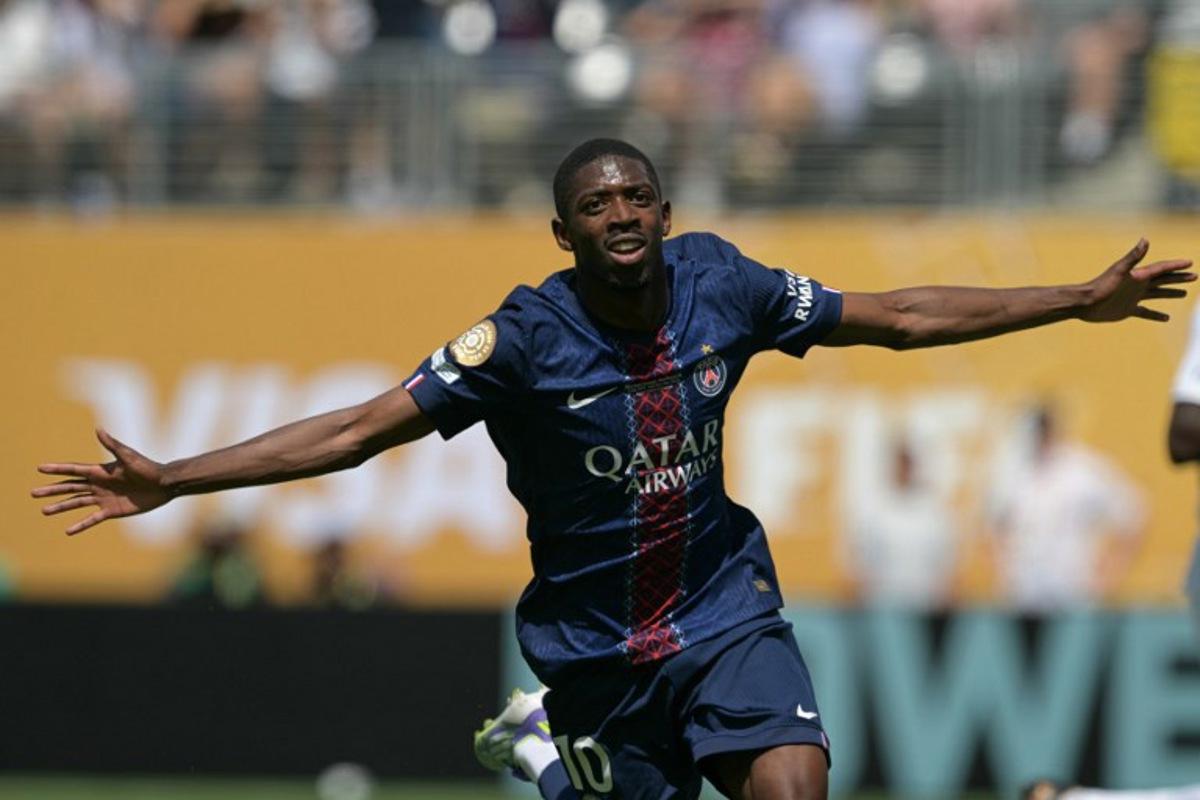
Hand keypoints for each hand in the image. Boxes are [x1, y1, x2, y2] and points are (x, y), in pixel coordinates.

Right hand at [32, 429, 171, 534]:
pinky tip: (68, 530)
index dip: (57, 469)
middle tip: (33, 493)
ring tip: (44, 511)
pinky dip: (80, 524)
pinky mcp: (112, 511)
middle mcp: (99, 484)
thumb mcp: (129, 456)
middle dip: (52, 490)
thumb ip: (112, 445)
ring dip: (61, 507)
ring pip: (76, 503)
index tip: (40, 468)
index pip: (74, 470)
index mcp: (100, 471)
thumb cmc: (148, 468)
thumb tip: (97, 429)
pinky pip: (92, 519)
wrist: (164, 485)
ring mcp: (104, 498)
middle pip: (70, 487)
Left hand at [1078, 238, 1194, 322]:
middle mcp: (1138, 285)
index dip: (1175, 265)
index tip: (1190, 262)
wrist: (1085, 303)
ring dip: (1170, 293)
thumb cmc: (1101, 286)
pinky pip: (1145, 312)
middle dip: (1178, 278)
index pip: (1161, 268)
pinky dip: (1155, 315)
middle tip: (1194, 276)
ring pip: (1157, 295)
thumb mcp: (1119, 271)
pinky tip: (1166, 318)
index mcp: (1138, 275)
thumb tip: (1145, 239)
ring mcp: (1133, 298)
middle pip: (1163, 280)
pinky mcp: (1127, 310)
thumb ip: (1133, 256)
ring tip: (1183, 293)